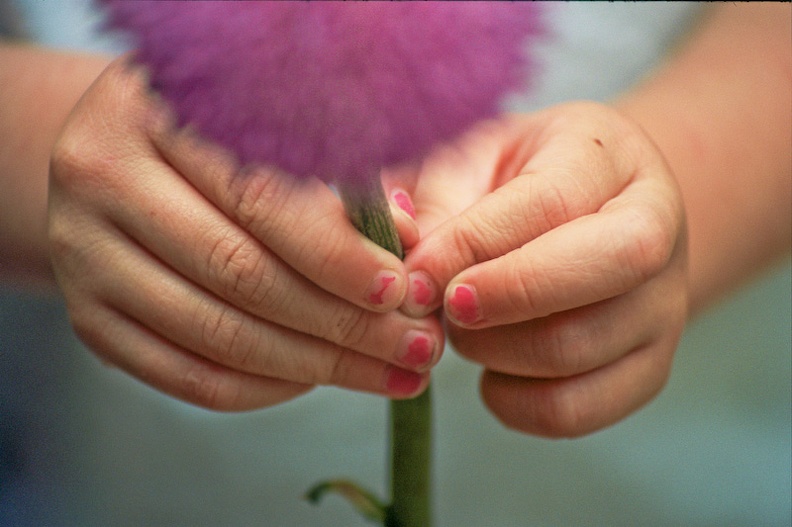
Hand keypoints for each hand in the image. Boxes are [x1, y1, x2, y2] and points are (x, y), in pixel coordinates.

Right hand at [48, 58, 442, 410]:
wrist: (117, 159)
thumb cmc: (214, 138)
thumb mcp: (269, 128)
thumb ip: (338, 176)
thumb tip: (406, 238)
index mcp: (152, 113)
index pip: (258, 198)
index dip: (336, 252)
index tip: (400, 289)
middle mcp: (102, 181)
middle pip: (239, 273)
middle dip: (344, 323)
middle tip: (416, 347)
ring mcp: (84, 258)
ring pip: (216, 334)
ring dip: (316, 365)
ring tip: (389, 374)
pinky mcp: (88, 320)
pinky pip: (185, 376)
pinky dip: (262, 389)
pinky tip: (317, 380)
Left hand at [399, 102, 688, 436]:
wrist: (587, 211)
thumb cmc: (516, 181)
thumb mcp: (472, 160)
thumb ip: (435, 201)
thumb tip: (406, 260)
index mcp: (609, 156)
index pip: (552, 201)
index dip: (476, 242)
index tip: (417, 271)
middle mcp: (659, 227)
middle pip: (610, 267)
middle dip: (507, 295)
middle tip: (446, 303)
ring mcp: (663, 306)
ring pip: (579, 349)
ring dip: (494, 350)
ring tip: (462, 327)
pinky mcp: (648, 369)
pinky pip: (578, 409)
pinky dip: (514, 403)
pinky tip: (490, 372)